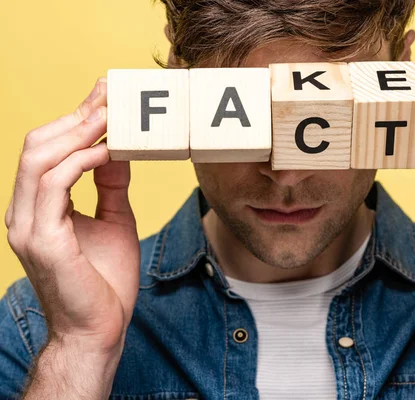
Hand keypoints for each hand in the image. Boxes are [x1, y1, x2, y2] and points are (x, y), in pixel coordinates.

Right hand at [5, 78, 139, 355]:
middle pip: (38, 145)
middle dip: (76, 116)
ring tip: (111, 115)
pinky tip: (107, 151)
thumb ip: (111, 186)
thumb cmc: (106, 281)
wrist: (99, 330)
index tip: (104, 95)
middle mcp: (24, 212)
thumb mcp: (114, 221)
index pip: (48, 151)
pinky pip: (54, 185)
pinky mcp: (42, 240)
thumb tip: (117, 149)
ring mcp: (27, 226)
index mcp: (38, 208)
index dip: (74, 119)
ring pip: (39, 159)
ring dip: (78, 132)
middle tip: (111, 96)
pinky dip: (80, 162)